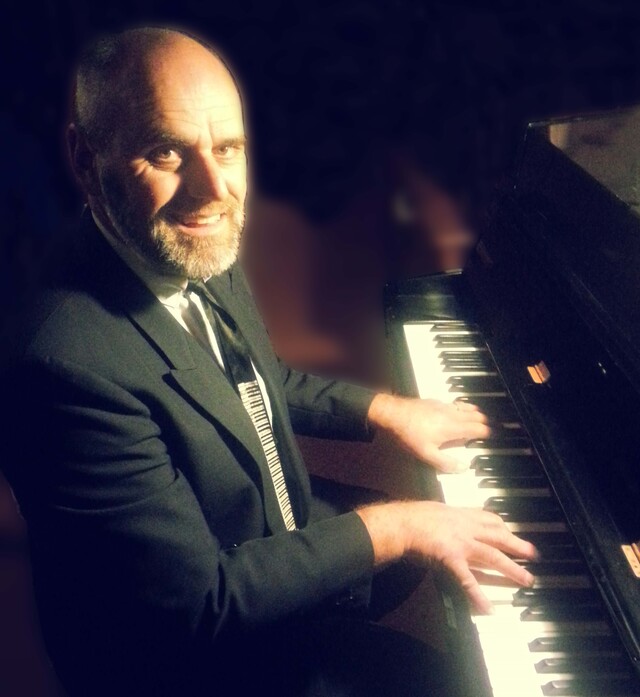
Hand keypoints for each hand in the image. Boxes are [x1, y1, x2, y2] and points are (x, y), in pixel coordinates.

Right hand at [357, 501, 536, 613]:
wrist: (402, 523)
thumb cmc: (412, 515)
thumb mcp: (435, 509)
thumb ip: (446, 516)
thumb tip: (448, 518)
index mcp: (461, 514)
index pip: (490, 519)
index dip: (504, 527)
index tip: (513, 532)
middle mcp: (466, 527)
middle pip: (499, 536)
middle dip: (518, 546)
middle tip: (534, 555)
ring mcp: (462, 544)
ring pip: (493, 557)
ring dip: (512, 569)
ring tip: (526, 580)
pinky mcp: (453, 559)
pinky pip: (469, 579)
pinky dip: (479, 595)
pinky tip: (489, 608)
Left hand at [367, 393, 489, 471]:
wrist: (391, 413)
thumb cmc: (408, 434)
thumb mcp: (426, 454)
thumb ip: (446, 462)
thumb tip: (464, 467)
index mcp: (452, 427)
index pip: (478, 429)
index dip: (489, 433)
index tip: (495, 437)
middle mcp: (451, 414)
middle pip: (476, 416)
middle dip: (485, 422)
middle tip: (492, 428)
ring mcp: (443, 405)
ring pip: (466, 407)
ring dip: (475, 413)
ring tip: (481, 417)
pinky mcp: (434, 401)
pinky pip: (455, 402)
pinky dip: (463, 407)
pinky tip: (458, 409)